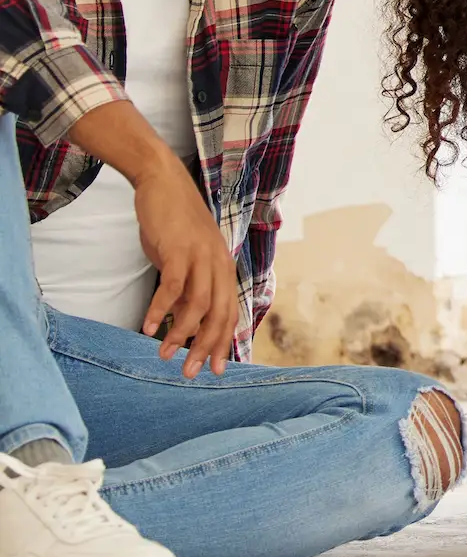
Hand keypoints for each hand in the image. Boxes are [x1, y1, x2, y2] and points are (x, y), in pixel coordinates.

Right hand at [134, 158, 239, 378]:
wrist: (164, 183)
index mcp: (223, 268)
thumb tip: (180, 321)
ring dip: (181, 333)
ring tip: (164, 354)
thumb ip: (187, 289)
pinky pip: (172, 285)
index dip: (224, 343)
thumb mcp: (185, 260)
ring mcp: (201, 256)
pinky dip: (160, 308)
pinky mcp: (179, 249)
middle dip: (207, 347)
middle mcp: (219, 264)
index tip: (216, 369)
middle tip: (191, 373)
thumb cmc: (174, 225)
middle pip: (220, 314)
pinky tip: (146, 326)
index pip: (229, 313)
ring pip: (199, 305)